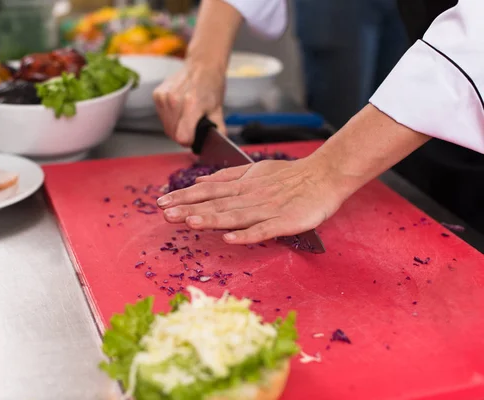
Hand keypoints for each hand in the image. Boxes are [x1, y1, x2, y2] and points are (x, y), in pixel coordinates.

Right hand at [153, 62, 226, 146]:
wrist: (202, 65)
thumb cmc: (211, 86)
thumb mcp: (218, 109)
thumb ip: (218, 129)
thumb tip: (219, 144)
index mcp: (191, 105)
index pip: (182, 137)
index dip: (190, 141)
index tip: (195, 136)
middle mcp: (174, 100)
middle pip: (173, 134)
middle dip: (183, 134)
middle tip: (192, 124)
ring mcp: (164, 97)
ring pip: (166, 127)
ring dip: (175, 127)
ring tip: (186, 115)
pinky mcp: (157, 95)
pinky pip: (161, 117)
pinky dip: (169, 118)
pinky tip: (178, 108)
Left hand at [156, 156, 346, 244]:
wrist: (325, 175)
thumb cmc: (290, 175)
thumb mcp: (255, 170)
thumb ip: (227, 176)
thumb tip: (199, 180)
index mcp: (242, 185)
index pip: (208, 191)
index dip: (184, 196)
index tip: (161, 202)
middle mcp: (250, 196)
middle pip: (216, 203)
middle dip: (189, 208)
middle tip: (165, 213)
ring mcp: (267, 209)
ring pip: (235, 215)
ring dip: (211, 219)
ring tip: (189, 222)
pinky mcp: (285, 222)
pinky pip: (263, 230)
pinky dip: (246, 234)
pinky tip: (229, 239)